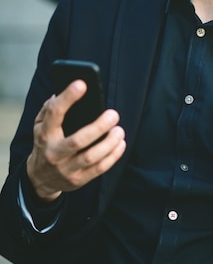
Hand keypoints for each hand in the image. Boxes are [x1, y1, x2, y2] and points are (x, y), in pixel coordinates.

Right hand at [26, 80, 125, 201]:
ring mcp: (66, 168)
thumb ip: (48, 109)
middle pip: (78, 140)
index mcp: (44, 134)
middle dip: (98, 127)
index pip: (54, 114)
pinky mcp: (78, 180)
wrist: (39, 179)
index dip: (67, 98)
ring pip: (90, 157)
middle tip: (114, 114)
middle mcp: (54, 153)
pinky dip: (113, 156)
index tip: (82, 84)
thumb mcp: (39, 126)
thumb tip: (61, 93)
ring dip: (109, 143)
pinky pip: (99, 169)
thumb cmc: (45, 144)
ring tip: (119, 130)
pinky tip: (120, 144)